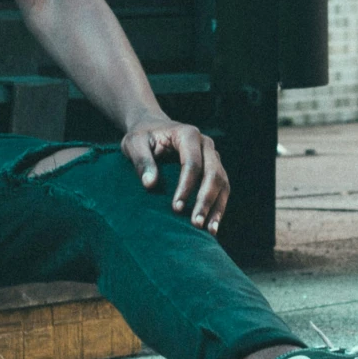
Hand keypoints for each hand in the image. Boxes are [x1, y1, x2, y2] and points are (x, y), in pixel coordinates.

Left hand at [122, 115, 228, 231]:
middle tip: (195, 223)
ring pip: (222, 182)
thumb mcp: (134, 143)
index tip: (176, 208)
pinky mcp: (214, 168)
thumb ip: (141, 161)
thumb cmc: (142, 137)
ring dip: (216, 207)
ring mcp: (213, 156)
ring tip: (209, 230)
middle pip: (213, 174)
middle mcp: (206, 144)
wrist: (153, 128)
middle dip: (205, 200)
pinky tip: (212, 226)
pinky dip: (219, 207)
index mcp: (188, 134)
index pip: (192, 163)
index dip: (186, 186)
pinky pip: (223, 188)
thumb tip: (150, 184)